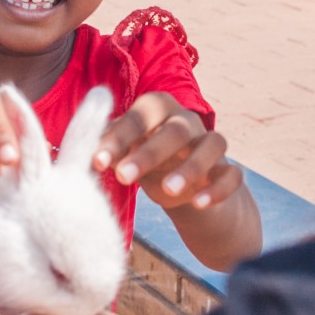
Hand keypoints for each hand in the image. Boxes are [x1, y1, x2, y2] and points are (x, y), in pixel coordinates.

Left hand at [92, 92, 242, 211]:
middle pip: (176, 129)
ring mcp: (211, 144)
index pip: (139, 118)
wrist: (184, 189)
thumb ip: (107, 149)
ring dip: (191, 167)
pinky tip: (198, 204)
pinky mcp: (229, 170)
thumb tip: (81, 153)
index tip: (97, 162)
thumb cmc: (145, 161)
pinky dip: (218, 188)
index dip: (118, 137)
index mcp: (158, 110)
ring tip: (167, 191)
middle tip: (123, 177)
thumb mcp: (124, 154)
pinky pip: (233, 175)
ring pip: (213, 144)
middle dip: (149, 153)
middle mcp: (188, 121)